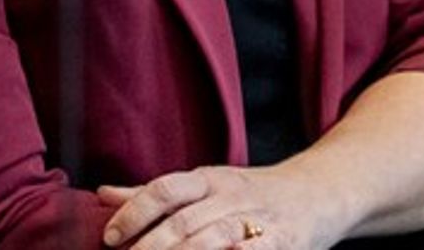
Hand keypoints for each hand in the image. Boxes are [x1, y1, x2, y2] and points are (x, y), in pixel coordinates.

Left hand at [98, 164, 343, 249]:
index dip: (136, 212)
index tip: (111, 237)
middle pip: (185, 222)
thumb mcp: (206, 185)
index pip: (165, 189)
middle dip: (152, 247)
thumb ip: (156, 194)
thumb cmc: (252, 195)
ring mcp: (259, 220)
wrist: (320, 192)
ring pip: (216, 239)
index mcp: (209, 181)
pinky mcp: (284, 241)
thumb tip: (102, 193)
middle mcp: (232, 196)